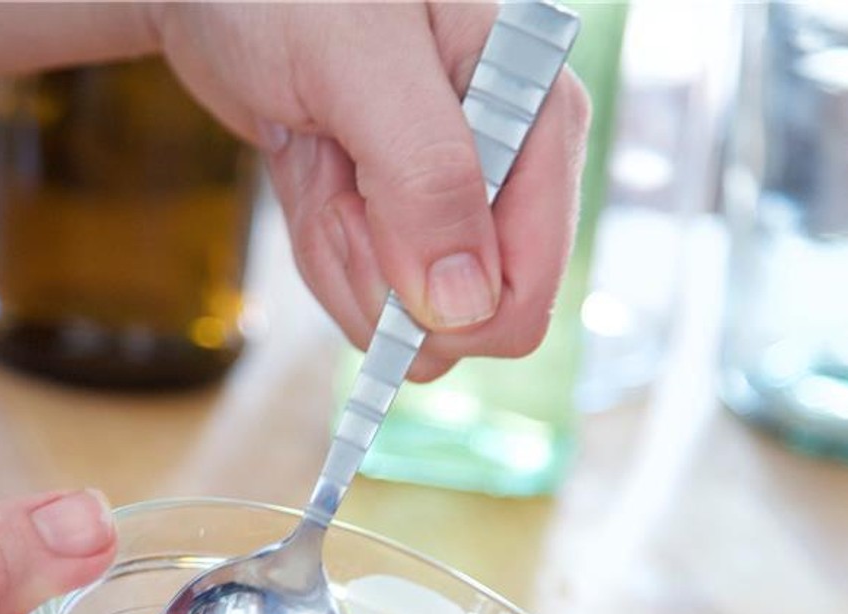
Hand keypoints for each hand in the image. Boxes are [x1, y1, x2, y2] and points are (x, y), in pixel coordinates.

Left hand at [152, 2, 589, 379]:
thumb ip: (425, 175)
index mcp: (536, 119)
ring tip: (318, 154)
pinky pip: (369, 291)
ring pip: (409, 316)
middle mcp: (508, 168)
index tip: (362, 216)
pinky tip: (311, 171)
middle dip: (377, 272)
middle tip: (335, 169)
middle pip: (462, 319)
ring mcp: (452, 199)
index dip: (436, 302)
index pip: (524, 290)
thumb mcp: (357, 60)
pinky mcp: (398, 216)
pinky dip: (321, 247)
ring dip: (338, 254)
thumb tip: (466, 305)